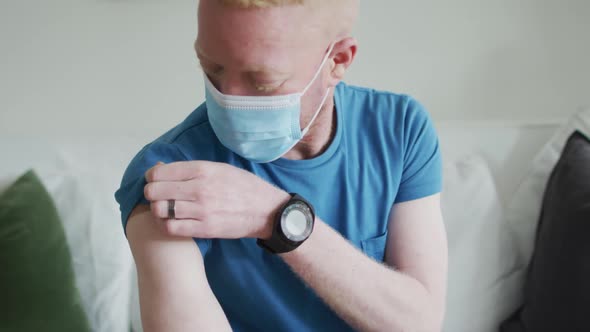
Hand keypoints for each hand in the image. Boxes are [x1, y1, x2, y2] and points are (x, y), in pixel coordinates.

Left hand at [143, 161, 290, 238]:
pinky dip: (166, 224)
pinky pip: (171, 228)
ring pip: (160, 210)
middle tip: (158, 195)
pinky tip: (173, 221)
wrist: (266, 210)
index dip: (152, 176)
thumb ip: (192, 169)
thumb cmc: (243, 186)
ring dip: (158, 209)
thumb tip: (161, 168)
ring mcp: (201, 211)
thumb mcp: (220, 168)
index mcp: (203, 170)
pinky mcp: (204, 229)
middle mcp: (199, 189)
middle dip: (152, 193)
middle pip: (155, 191)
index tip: (156, 179)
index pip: (160, 172)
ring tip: (165, 208)